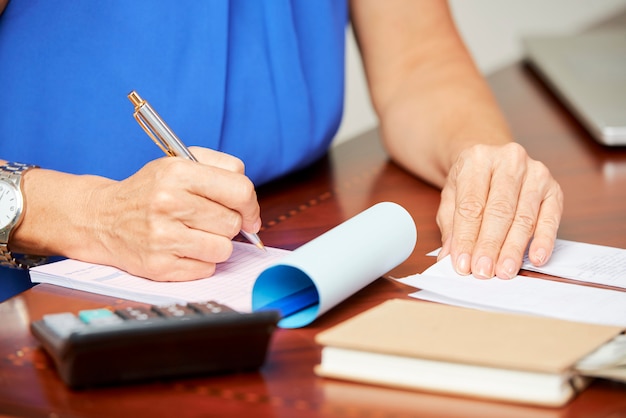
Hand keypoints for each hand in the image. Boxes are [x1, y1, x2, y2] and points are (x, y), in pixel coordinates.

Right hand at [84, 147, 260, 281]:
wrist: (101, 218)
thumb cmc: (150, 191)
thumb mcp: (180, 162)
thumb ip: (223, 169)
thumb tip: (251, 207)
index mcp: (177, 172)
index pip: (240, 191)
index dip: (251, 205)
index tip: (248, 214)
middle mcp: (168, 203)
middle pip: (232, 223)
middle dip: (227, 223)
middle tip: (206, 219)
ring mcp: (162, 237)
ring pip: (224, 249)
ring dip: (215, 244)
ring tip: (193, 233)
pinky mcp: (159, 266)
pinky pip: (207, 269)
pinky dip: (201, 261)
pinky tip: (182, 248)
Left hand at [436, 143, 562, 278]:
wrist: (492, 161)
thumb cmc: (470, 183)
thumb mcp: (451, 198)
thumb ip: (451, 227)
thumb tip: (449, 257)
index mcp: (477, 159)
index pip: (471, 205)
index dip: (466, 238)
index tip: (463, 264)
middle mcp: (509, 161)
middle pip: (499, 211)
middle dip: (490, 245)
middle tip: (484, 271)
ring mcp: (535, 172)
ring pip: (524, 216)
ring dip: (514, 248)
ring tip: (505, 271)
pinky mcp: (553, 188)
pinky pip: (551, 217)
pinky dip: (544, 239)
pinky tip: (536, 257)